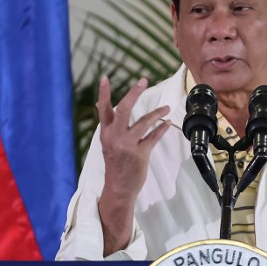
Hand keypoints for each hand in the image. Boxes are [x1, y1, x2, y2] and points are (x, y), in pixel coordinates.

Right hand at [97, 76, 170, 253]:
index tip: (105, 77)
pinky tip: (167, 123)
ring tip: (167, 108)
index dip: (104, 93)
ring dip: (157, 113)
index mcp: (106, 133)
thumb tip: (99, 104)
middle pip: (124, 110)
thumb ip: (107, 124)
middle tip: (143, 81)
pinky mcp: (140, 154)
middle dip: (134, 93)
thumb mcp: (107, 143)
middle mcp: (115, 137)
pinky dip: (161, 128)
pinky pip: (153, 137)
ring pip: (144, 122)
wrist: (119, 187)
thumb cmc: (114, 163)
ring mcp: (127, 145)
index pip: (104, 109)